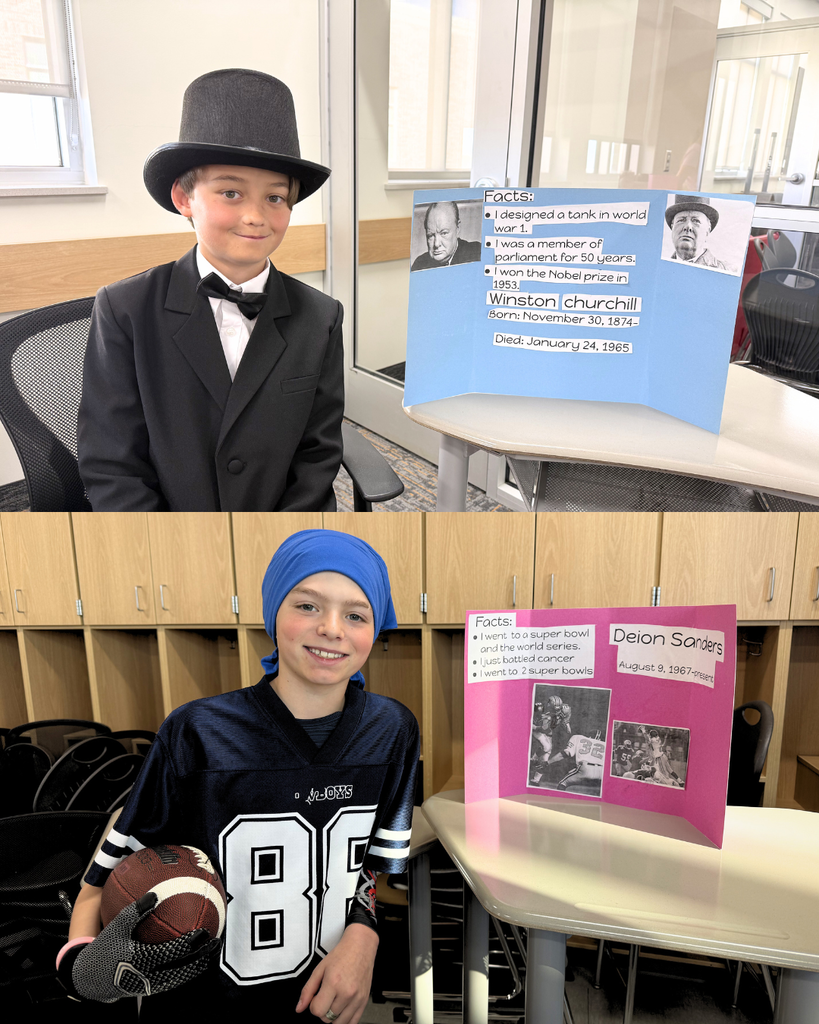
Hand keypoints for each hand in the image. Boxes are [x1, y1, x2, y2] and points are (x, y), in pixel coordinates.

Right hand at [66, 893, 219, 1001]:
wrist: (89, 979)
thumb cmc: (105, 948)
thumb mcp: (116, 927)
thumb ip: (136, 910)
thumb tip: (156, 894)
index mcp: (140, 961)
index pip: (171, 953)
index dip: (190, 944)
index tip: (205, 932)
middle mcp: (147, 977)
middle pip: (181, 968)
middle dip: (201, 957)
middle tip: (216, 942)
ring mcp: (149, 987)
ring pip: (179, 978)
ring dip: (197, 966)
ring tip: (211, 953)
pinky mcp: (149, 990)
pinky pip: (172, 982)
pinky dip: (186, 972)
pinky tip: (194, 961)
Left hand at [296, 923, 378, 1023]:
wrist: (361, 946)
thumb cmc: (342, 955)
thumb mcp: (320, 968)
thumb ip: (308, 990)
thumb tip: (299, 1008)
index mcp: (333, 983)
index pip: (317, 1010)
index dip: (313, 1005)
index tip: (316, 997)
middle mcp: (347, 993)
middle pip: (327, 1018)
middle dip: (322, 1010)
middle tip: (325, 997)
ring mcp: (357, 999)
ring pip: (339, 1023)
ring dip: (333, 1016)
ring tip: (334, 1002)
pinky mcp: (364, 1001)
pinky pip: (353, 1022)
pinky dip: (345, 1020)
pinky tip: (342, 1009)